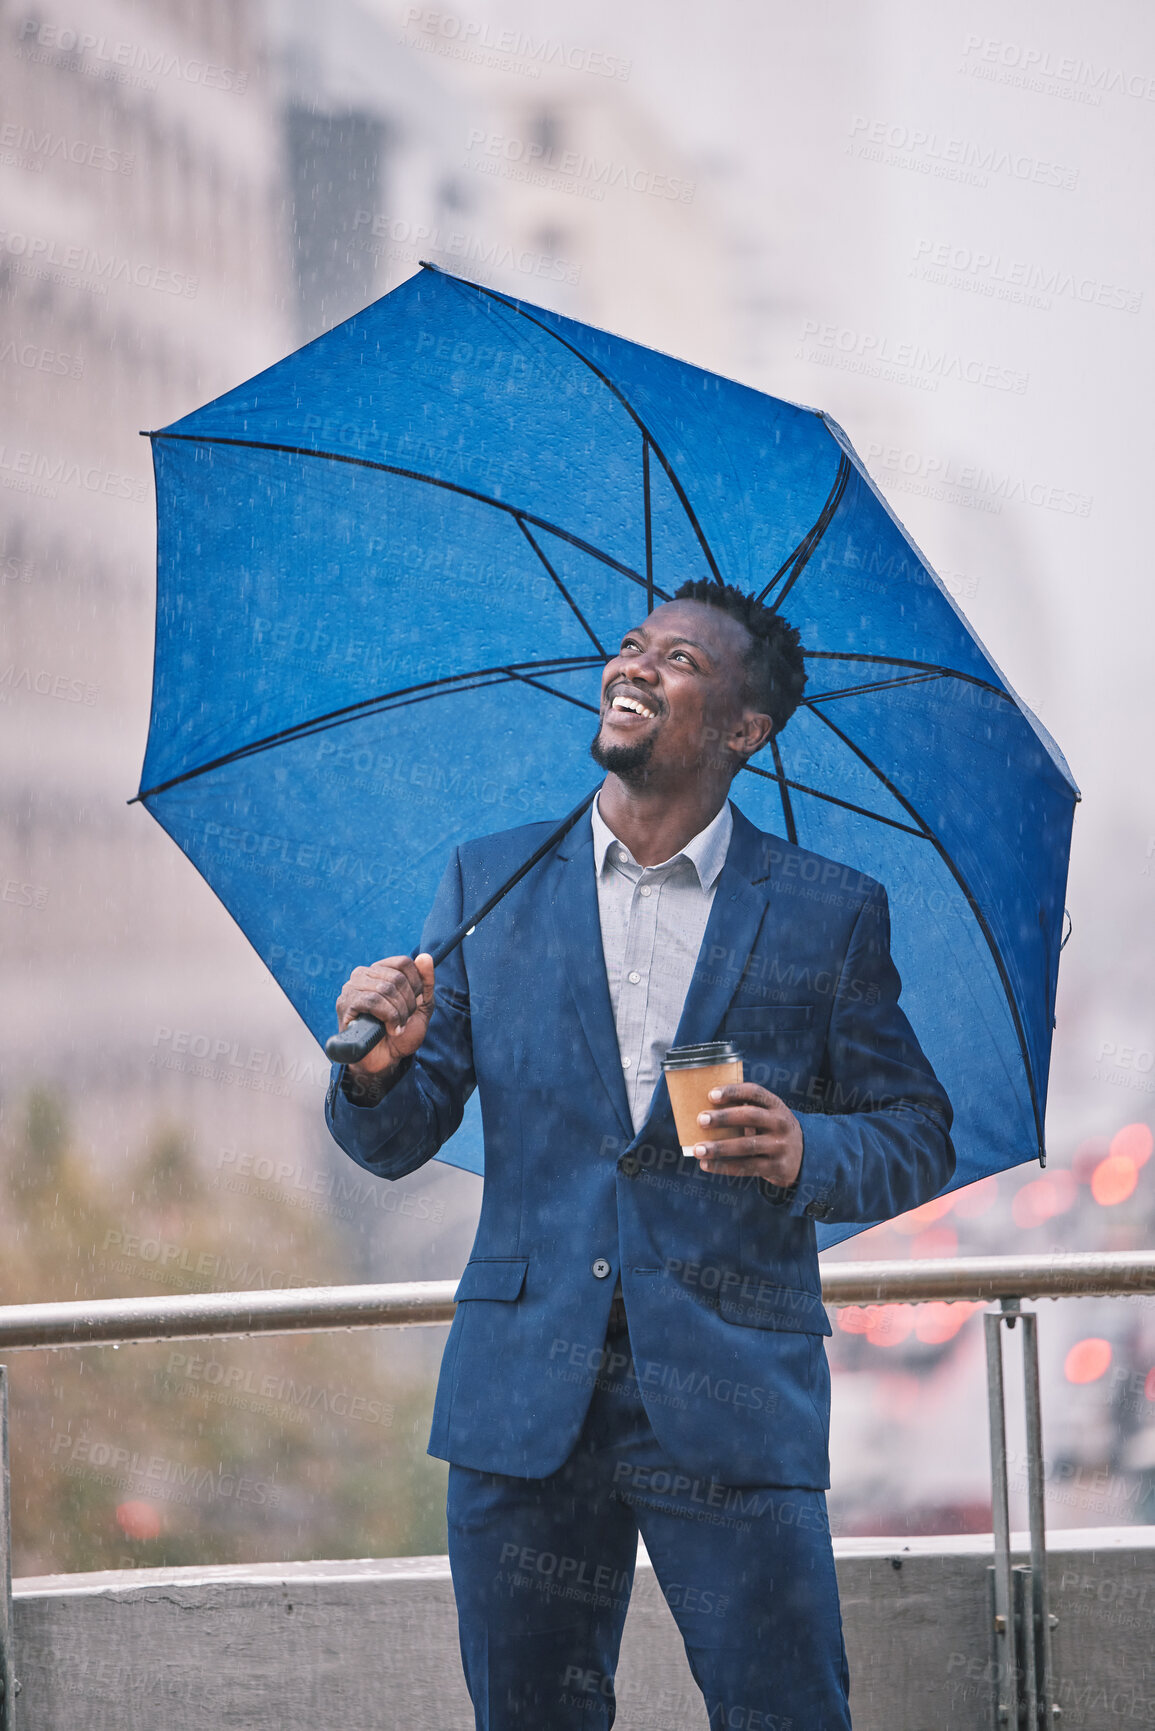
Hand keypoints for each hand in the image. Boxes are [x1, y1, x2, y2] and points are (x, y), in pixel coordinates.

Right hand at [335, 953, 434, 1079]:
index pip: (403, 963)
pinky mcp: (345, 1004)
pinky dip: (389, 1017)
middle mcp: (362, 974)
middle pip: (396, 977)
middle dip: (408, 1003)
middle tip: (405, 1019)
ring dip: (399, 1012)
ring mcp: (351, 988)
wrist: (385, 1059)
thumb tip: (425, 957)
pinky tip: (390, 1029)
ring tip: (397, 1026)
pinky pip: (373, 1001)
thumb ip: (426, 982)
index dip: (416, 984)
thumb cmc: (401, 1032)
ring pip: (386, 989)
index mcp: (379, 971)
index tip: (415, 1003)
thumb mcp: (421, 1006)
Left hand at [692, 1082, 802, 1186]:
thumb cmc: (771, 1130)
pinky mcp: (776, 1167)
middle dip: (724, 1118)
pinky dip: (724, 1167)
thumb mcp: (767, 1114)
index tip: (711, 1095)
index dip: (733, 1091)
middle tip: (701, 1120)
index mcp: (776, 1105)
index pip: (755, 1092)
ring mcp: (780, 1146)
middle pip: (751, 1116)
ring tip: (698, 1149)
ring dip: (720, 1148)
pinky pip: (747, 1167)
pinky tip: (706, 1165)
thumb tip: (703, 1112)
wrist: (804, 1156)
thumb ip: (744, 1110)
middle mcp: (780, 1123)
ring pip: (746, 1146)